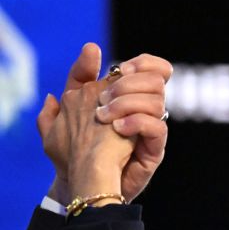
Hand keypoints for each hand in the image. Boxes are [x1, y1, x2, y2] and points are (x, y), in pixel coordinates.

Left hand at [38, 43, 171, 204]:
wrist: (78, 180)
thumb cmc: (74, 147)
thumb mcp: (70, 106)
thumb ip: (79, 77)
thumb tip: (93, 48)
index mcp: (129, 96)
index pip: (152, 68)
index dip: (142, 63)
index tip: (118, 70)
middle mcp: (144, 110)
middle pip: (157, 80)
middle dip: (128, 85)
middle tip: (105, 100)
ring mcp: (150, 129)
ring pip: (158, 101)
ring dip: (127, 105)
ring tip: (105, 119)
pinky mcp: (154, 150)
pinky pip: (158, 127)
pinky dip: (137, 123)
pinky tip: (117, 130)